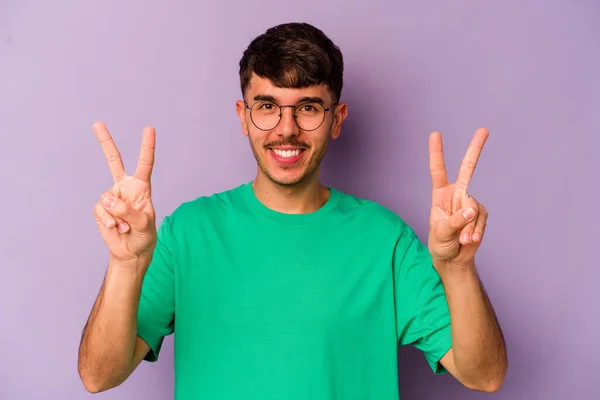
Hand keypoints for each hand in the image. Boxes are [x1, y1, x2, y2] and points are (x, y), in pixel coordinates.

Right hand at [92, 122, 157, 262]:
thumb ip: (127, 211)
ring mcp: (111, 198)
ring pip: (107, 199)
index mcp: (141, 187)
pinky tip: (116, 229)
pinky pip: (100, 211)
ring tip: (126, 227)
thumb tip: (107, 199)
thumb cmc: (144, 235)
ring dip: (116, 217)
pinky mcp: (100, 209)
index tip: (149, 129)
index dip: (147, 147)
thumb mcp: (144, 224)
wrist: (131, 252)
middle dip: (105, 142)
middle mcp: (125, 188)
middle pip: (113, 161)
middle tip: (97, 123)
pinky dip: (108, 222)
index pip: (145, 164)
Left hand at [427, 128, 489, 266]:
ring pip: (473, 209)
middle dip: (476, 149)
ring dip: (468, 228)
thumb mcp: (441, 232)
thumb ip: (455, 220)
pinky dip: (476, 232)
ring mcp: (470, 203)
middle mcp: (456, 194)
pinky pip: (481, 220)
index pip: (437, 171)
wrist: (453, 258)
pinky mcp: (481, 214)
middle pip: (467, 169)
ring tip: (461, 239)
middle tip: (484, 129)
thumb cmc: (440, 242)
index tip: (435, 134)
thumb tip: (471, 209)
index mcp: (440, 195)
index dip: (436, 153)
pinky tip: (470, 240)